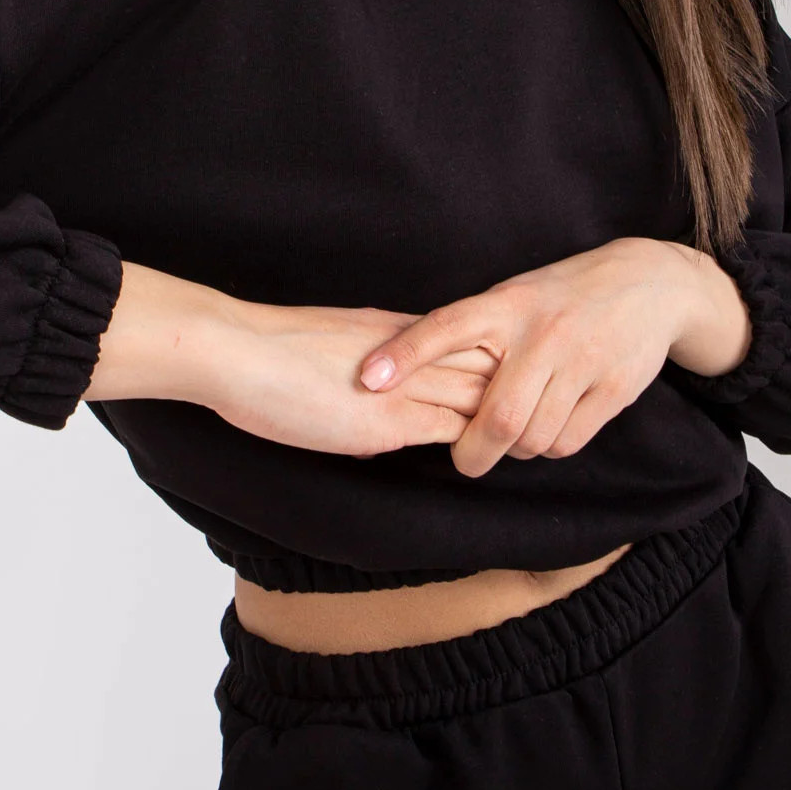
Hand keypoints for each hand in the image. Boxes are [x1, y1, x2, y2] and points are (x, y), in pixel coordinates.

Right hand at [82, 260, 498, 456]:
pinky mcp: (385, 423)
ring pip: (478, 397)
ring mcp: (401, 388)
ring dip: (507, 418)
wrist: (235, 349)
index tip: (524, 373)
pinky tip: (489, 458)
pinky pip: (447, 433)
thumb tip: (379, 394)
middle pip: (489, 362)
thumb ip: (365, 365)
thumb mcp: (330, 345)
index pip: (467, 341)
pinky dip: (474, 445)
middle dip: (522, 383)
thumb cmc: (266, 349)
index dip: (497, 359)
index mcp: (396, 331)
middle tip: (554, 400)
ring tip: (536, 435)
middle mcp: (410, 354)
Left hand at [356, 237, 751, 476]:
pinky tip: (548, 428)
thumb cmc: (561, 296)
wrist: (649, 283)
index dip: (405, 354)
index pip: (445, 326)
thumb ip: (472, 331)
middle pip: (497, 417)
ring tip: (515, 433)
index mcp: (505, 304)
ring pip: (532, 437)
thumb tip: (407, 374)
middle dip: (473, 452)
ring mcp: (581, 361)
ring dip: (516, 449)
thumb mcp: (514, 296)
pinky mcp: (614, 387)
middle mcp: (541, 332)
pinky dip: (549, 448)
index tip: (368, 379)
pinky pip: (567, 442)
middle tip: (465, 458)